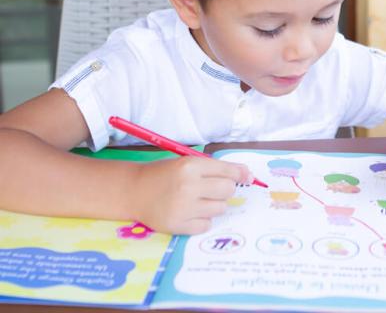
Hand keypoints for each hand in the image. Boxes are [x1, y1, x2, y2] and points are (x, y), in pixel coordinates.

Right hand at [129, 157, 251, 233]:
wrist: (134, 191)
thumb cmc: (165, 175)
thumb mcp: (188, 163)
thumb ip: (216, 168)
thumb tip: (247, 174)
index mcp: (190, 166)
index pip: (228, 171)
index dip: (239, 174)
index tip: (245, 177)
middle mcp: (188, 186)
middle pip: (228, 190)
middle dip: (225, 189)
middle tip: (213, 189)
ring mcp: (183, 207)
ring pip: (220, 208)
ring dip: (214, 205)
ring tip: (198, 200)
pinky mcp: (178, 225)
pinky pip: (206, 225)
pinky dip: (203, 220)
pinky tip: (190, 212)